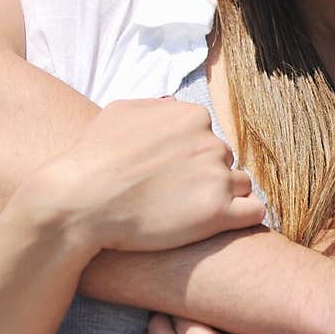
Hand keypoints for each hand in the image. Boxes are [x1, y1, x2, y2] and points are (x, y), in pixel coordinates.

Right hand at [11, 98, 263, 253]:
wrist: (80, 201)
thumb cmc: (92, 157)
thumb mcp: (120, 112)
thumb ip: (156, 108)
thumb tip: (170, 107)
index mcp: (192, 116)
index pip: (207, 135)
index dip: (189, 157)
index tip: (169, 174)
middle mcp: (211, 142)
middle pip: (223, 160)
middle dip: (204, 177)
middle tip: (174, 197)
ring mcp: (217, 177)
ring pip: (240, 185)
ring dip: (223, 197)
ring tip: (192, 213)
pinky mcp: (219, 213)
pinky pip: (254, 212)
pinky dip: (242, 218)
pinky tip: (222, 225)